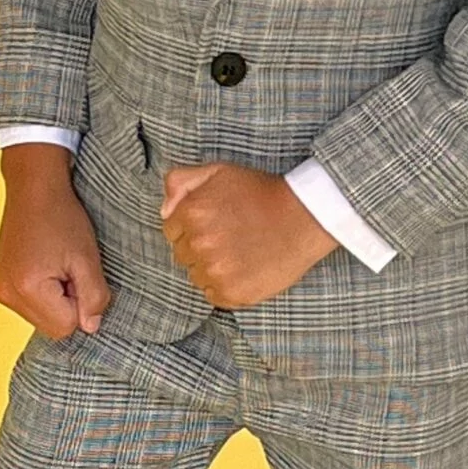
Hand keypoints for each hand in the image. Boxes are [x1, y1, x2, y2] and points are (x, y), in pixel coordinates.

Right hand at [0, 143, 111, 338]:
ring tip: (55, 262)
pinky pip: (30, 306)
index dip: (81, 303)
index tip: (76, 272)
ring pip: (42, 318)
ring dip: (56, 298)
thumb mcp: (88, 258)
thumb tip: (91, 326)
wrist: (34, 188)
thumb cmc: (61, 217)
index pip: (66, 327)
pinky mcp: (0, 284)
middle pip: (52, 327)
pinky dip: (43, 292)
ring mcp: (0, 290)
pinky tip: (44, 264)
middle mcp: (7, 294)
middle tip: (67, 267)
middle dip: (67, 303)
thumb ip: (94, 297)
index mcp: (28, 288)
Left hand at [160, 162, 338, 308]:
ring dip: (212, 268)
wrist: (303, 217)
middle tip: (229, 237)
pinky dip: (225, 286)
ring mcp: (215, 271)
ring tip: (239, 253)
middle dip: (200, 247)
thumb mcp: (219, 172)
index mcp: (191, 213)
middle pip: (183, 255)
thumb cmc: (261, 192)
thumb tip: (164, 210)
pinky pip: (213, 296)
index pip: (172, 231)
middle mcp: (198, 244)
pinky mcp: (232, 292)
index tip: (214, 224)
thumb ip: (181, 182)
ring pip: (197, 276)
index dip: (191, 227)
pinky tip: (244, 269)